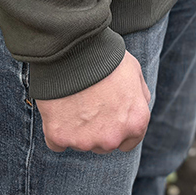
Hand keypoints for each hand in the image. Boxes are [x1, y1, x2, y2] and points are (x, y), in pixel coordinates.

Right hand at [35, 51, 150, 152]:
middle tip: (88, 102)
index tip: (107, 115)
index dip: (117, 127)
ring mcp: (84, 140)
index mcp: (135, 123)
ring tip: (72, 100)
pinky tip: (57, 110)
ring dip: (76, 128)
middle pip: (103, 144)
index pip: (128, 142)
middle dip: (97, 129)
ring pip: (80, 143)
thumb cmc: (106, 57)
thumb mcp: (135, 72)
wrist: (74, 49)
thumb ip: (139, 96)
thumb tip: (137, 106)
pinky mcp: (59, 137)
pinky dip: (56, 130)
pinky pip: (57, 142)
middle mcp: (112, 138)